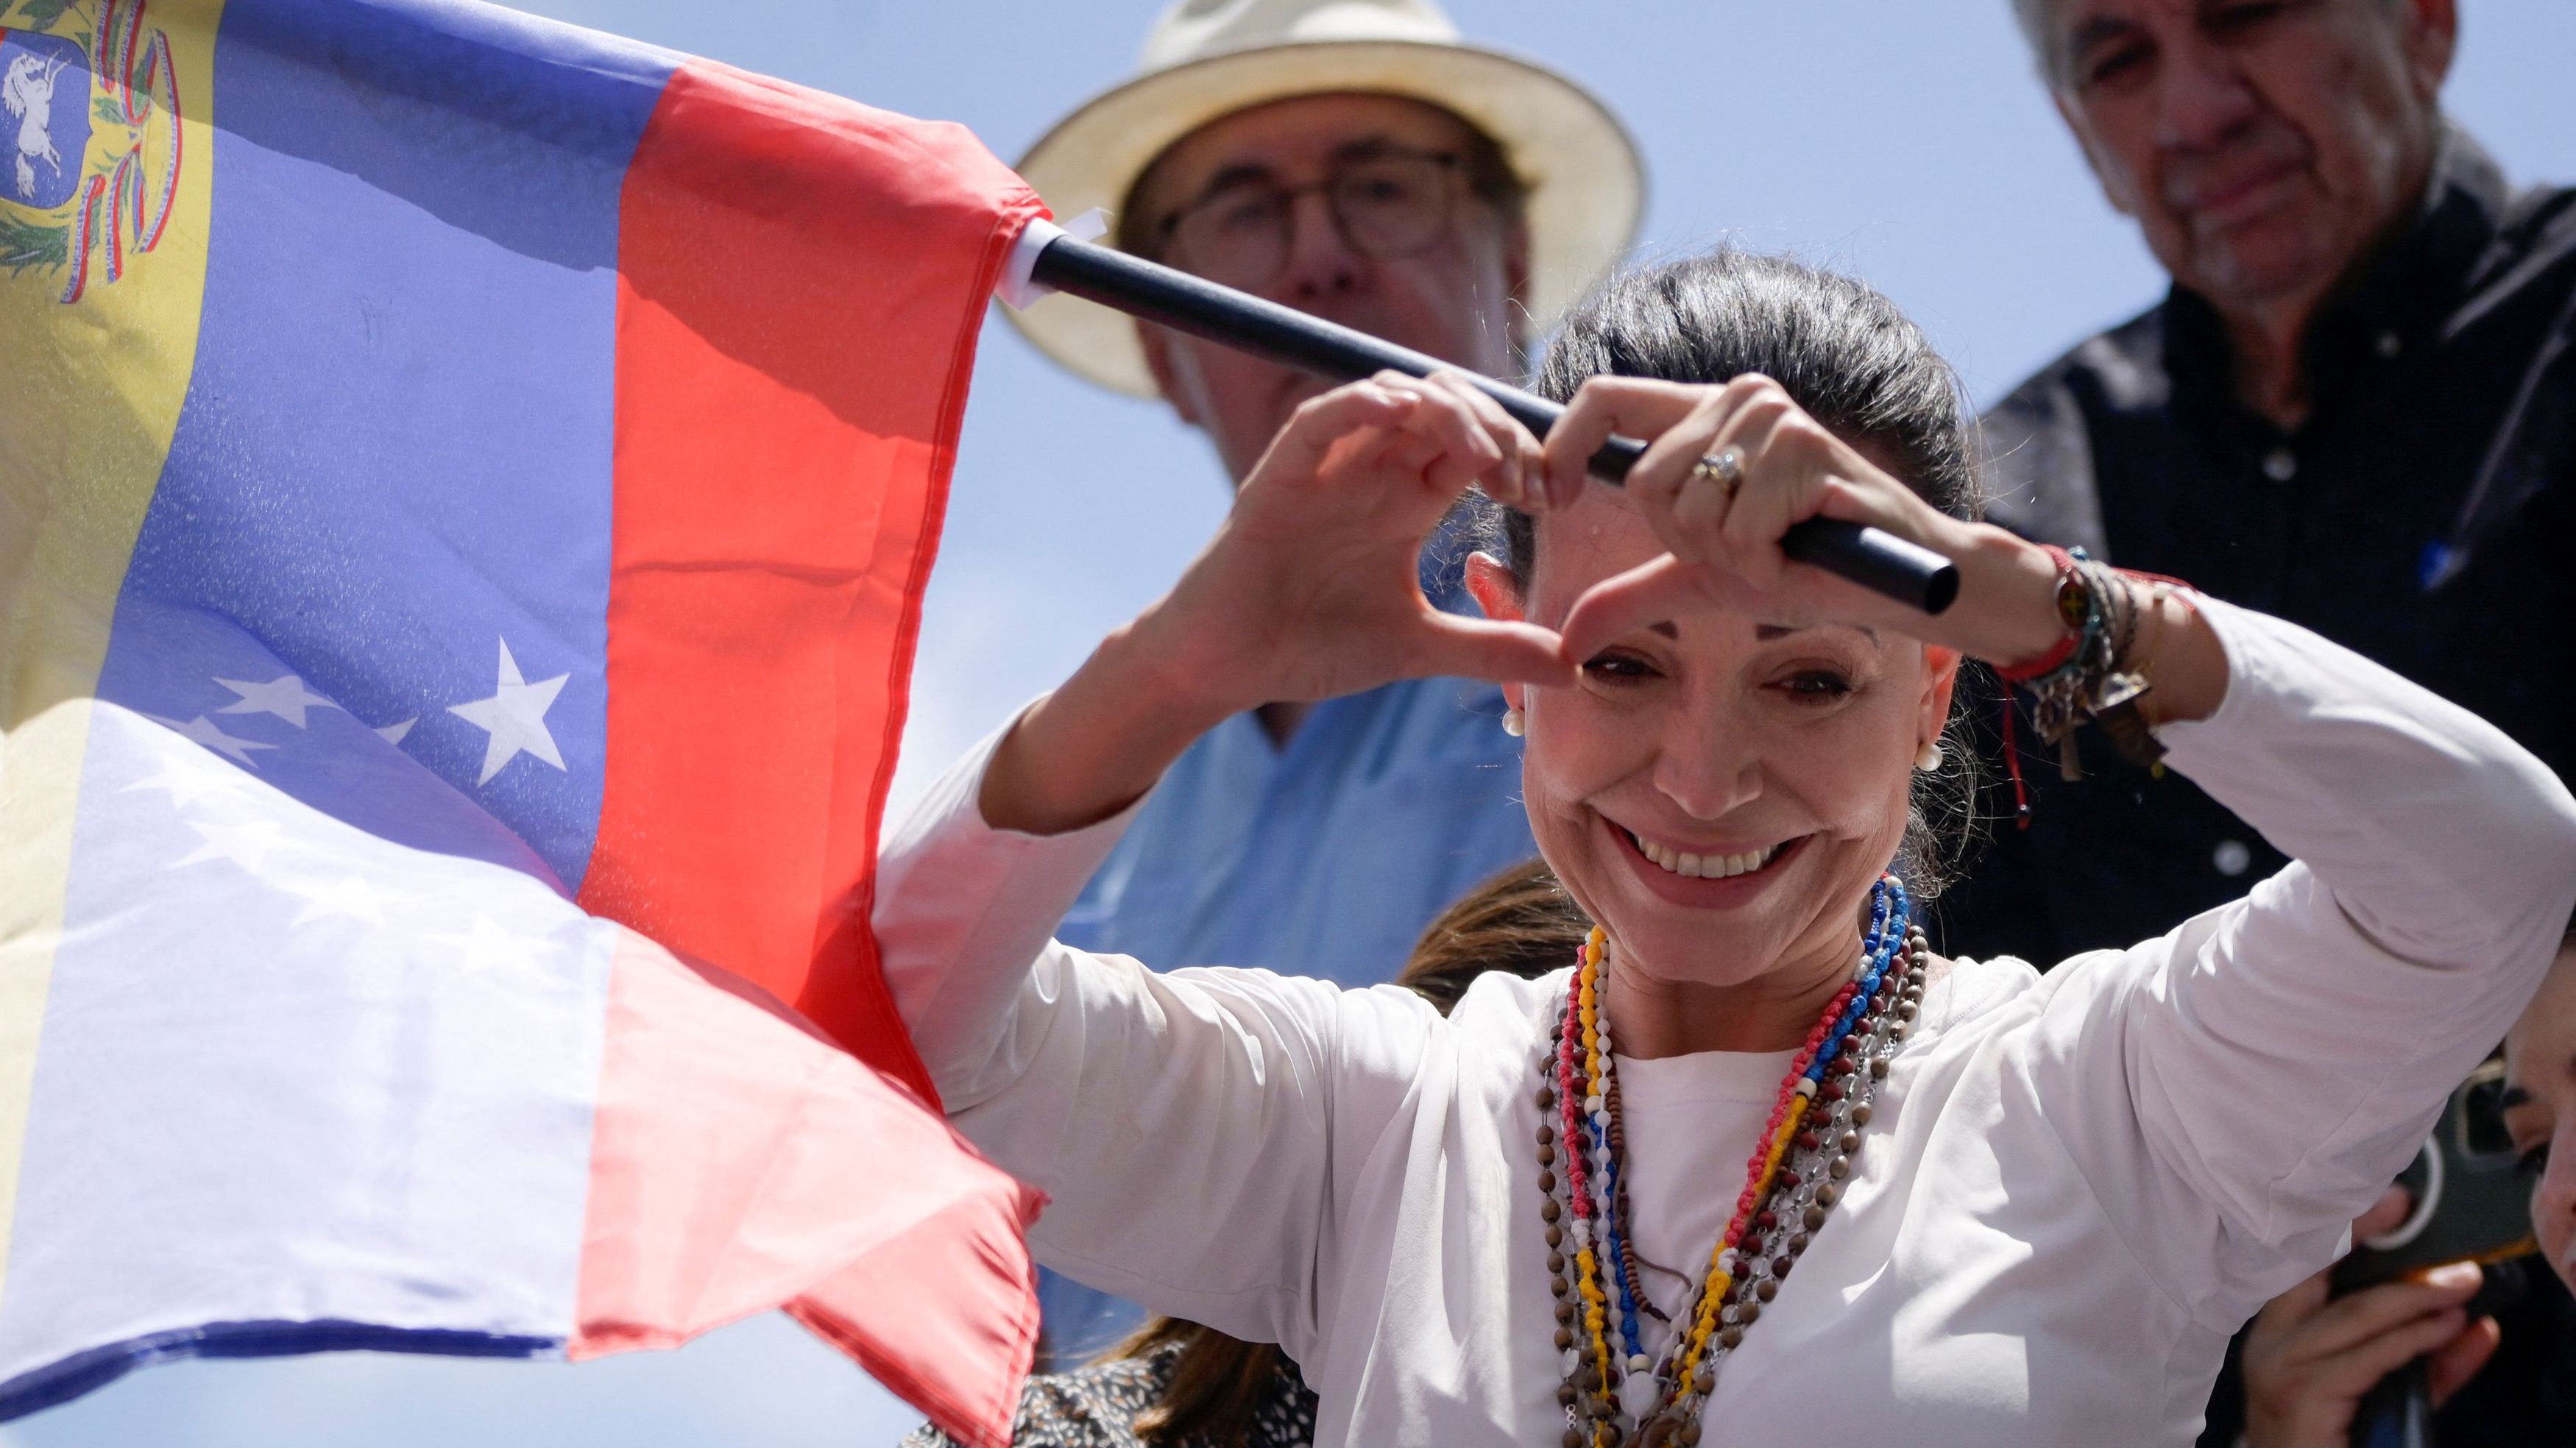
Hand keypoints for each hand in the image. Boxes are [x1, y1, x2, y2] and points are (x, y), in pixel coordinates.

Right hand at [980, 371, 1573, 836]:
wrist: (1228, 665)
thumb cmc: (1311, 647)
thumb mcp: (1419, 649)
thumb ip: (1490, 650)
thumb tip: (1571, 668)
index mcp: (1407, 501)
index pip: (1476, 447)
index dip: (1518, 456)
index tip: (1547, 497)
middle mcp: (1373, 471)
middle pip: (1448, 408)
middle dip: (1495, 429)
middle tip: (1518, 480)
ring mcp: (1329, 467)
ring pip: (1395, 395)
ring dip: (1446, 411)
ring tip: (1477, 457)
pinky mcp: (1281, 473)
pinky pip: (1323, 415)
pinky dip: (1361, 401)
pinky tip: (1400, 412)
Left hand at [1540, 374, 2048, 661]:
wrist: (1897, 584)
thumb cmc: (1804, 569)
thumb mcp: (1701, 582)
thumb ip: (1630, 597)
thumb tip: (1564, 641)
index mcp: (1702, 415)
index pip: (1602, 399)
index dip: (1560, 445)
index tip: (1547, 497)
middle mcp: (1735, 399)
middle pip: (1645, 482)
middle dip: (1686, 543)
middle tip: (1746, 549)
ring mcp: (1773, 416)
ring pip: (1691, 509)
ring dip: (1732, 556)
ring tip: (1780, 547)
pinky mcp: (1806, 447)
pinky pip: (1739, 527)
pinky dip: (1765, 562)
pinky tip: (1802, 551)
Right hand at [2241, 1187, 2501, 1447]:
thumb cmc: (2325, 1436)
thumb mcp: (2382, 1390)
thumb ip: (2426, 1360)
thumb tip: (2478, 1327)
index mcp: (2279, 1327)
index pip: (2309, 1262)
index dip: (2352, 1228)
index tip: (2396, 1200)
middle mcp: (2272, 1340)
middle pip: (2332, 1280)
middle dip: (2391, 1255)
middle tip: (2448, 1248)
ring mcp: (2282, 1367)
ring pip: (2355, 1316)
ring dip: (2415, 1299)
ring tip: (2461, 1288)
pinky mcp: (2302, 1395)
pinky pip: (2367, 1356)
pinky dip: (2411, 1339)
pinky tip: (2443, 1328)